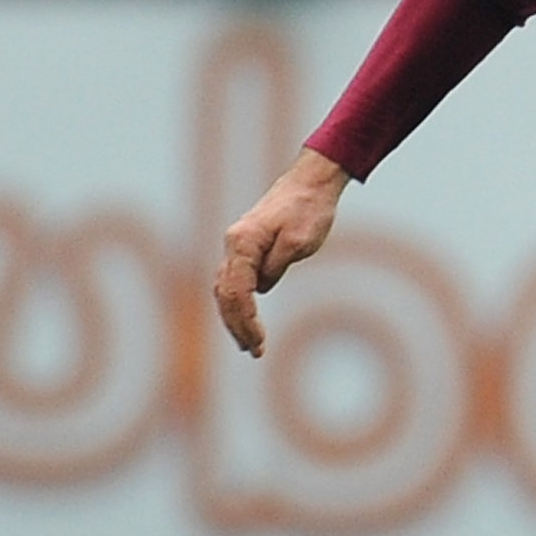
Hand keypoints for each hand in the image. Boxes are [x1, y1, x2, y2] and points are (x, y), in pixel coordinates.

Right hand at [213, 148, 349, 356]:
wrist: (310, 183)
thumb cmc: (309, 210)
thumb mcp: (299, 241)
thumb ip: (276, 265)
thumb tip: (260, 288)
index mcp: (243, 243)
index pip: (237, 291)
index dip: (246, 321)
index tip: (259, 343)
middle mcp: (234, 244)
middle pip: (225, 294)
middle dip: (237, 326)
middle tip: (255, 352)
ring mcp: (238, 245)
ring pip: (226, 289)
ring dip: (235, 318)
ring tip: (249, 345)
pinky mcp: (247, 247)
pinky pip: (235, 281)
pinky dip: (238, 303)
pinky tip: (247, 322)